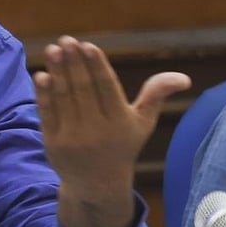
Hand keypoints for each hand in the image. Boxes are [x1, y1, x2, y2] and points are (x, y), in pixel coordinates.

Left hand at [33, 35, 190, 226]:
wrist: (98, 186)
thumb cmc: (121, 144)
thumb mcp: (142, 123)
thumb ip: (156, 95)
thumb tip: (184, 77)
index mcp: (120, 123)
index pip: (107, 89)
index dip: (97, 67)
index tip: (88, 45)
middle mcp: (97, 131)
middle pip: (83, 90)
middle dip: (74, 63)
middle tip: (66, 40)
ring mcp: (74, 138)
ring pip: (64, 99)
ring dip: (57, 72)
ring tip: (53, 49)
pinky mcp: (53, 143)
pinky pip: (48, 114)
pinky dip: (44, 95)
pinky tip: (41, 74)